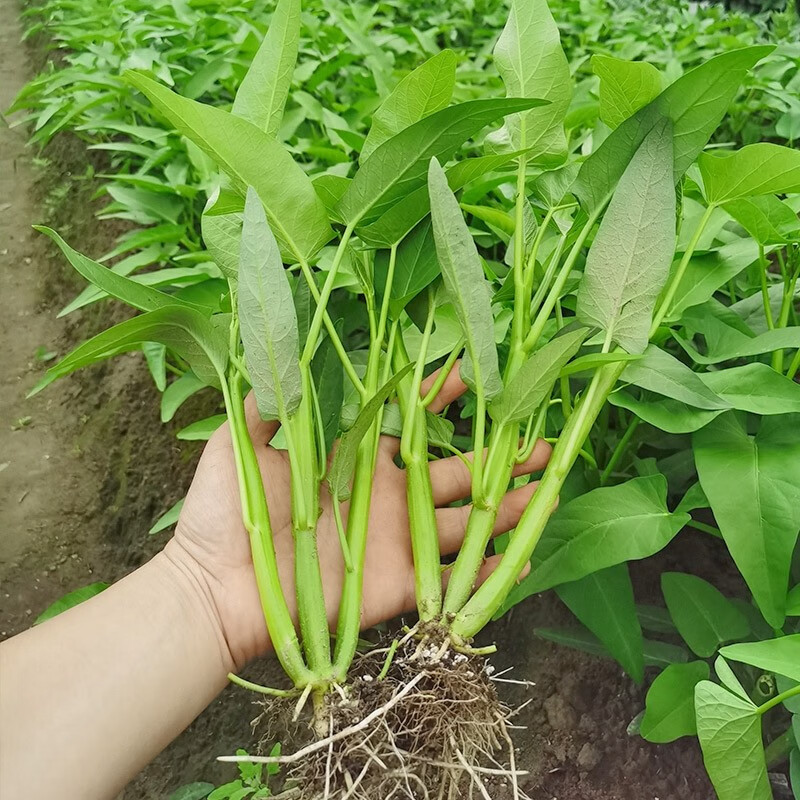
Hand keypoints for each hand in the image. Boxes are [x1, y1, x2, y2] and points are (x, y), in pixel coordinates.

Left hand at [168, 366, 550, 668]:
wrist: (214, 586)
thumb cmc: (224, 512)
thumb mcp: (240, 442)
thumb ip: (267, 401)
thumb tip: (284, 353)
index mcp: (357, 460)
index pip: (412, 423)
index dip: (441, 400)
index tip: (473, 375)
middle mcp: (386, 498)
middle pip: (456, 473)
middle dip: (499, 457)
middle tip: (539, 440)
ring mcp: (395, 542)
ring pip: (465, 521)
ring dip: (507, 507)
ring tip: (547, 488)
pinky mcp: (397, 585)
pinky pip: (451, 577)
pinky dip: (488, 572)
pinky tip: (523, 559)